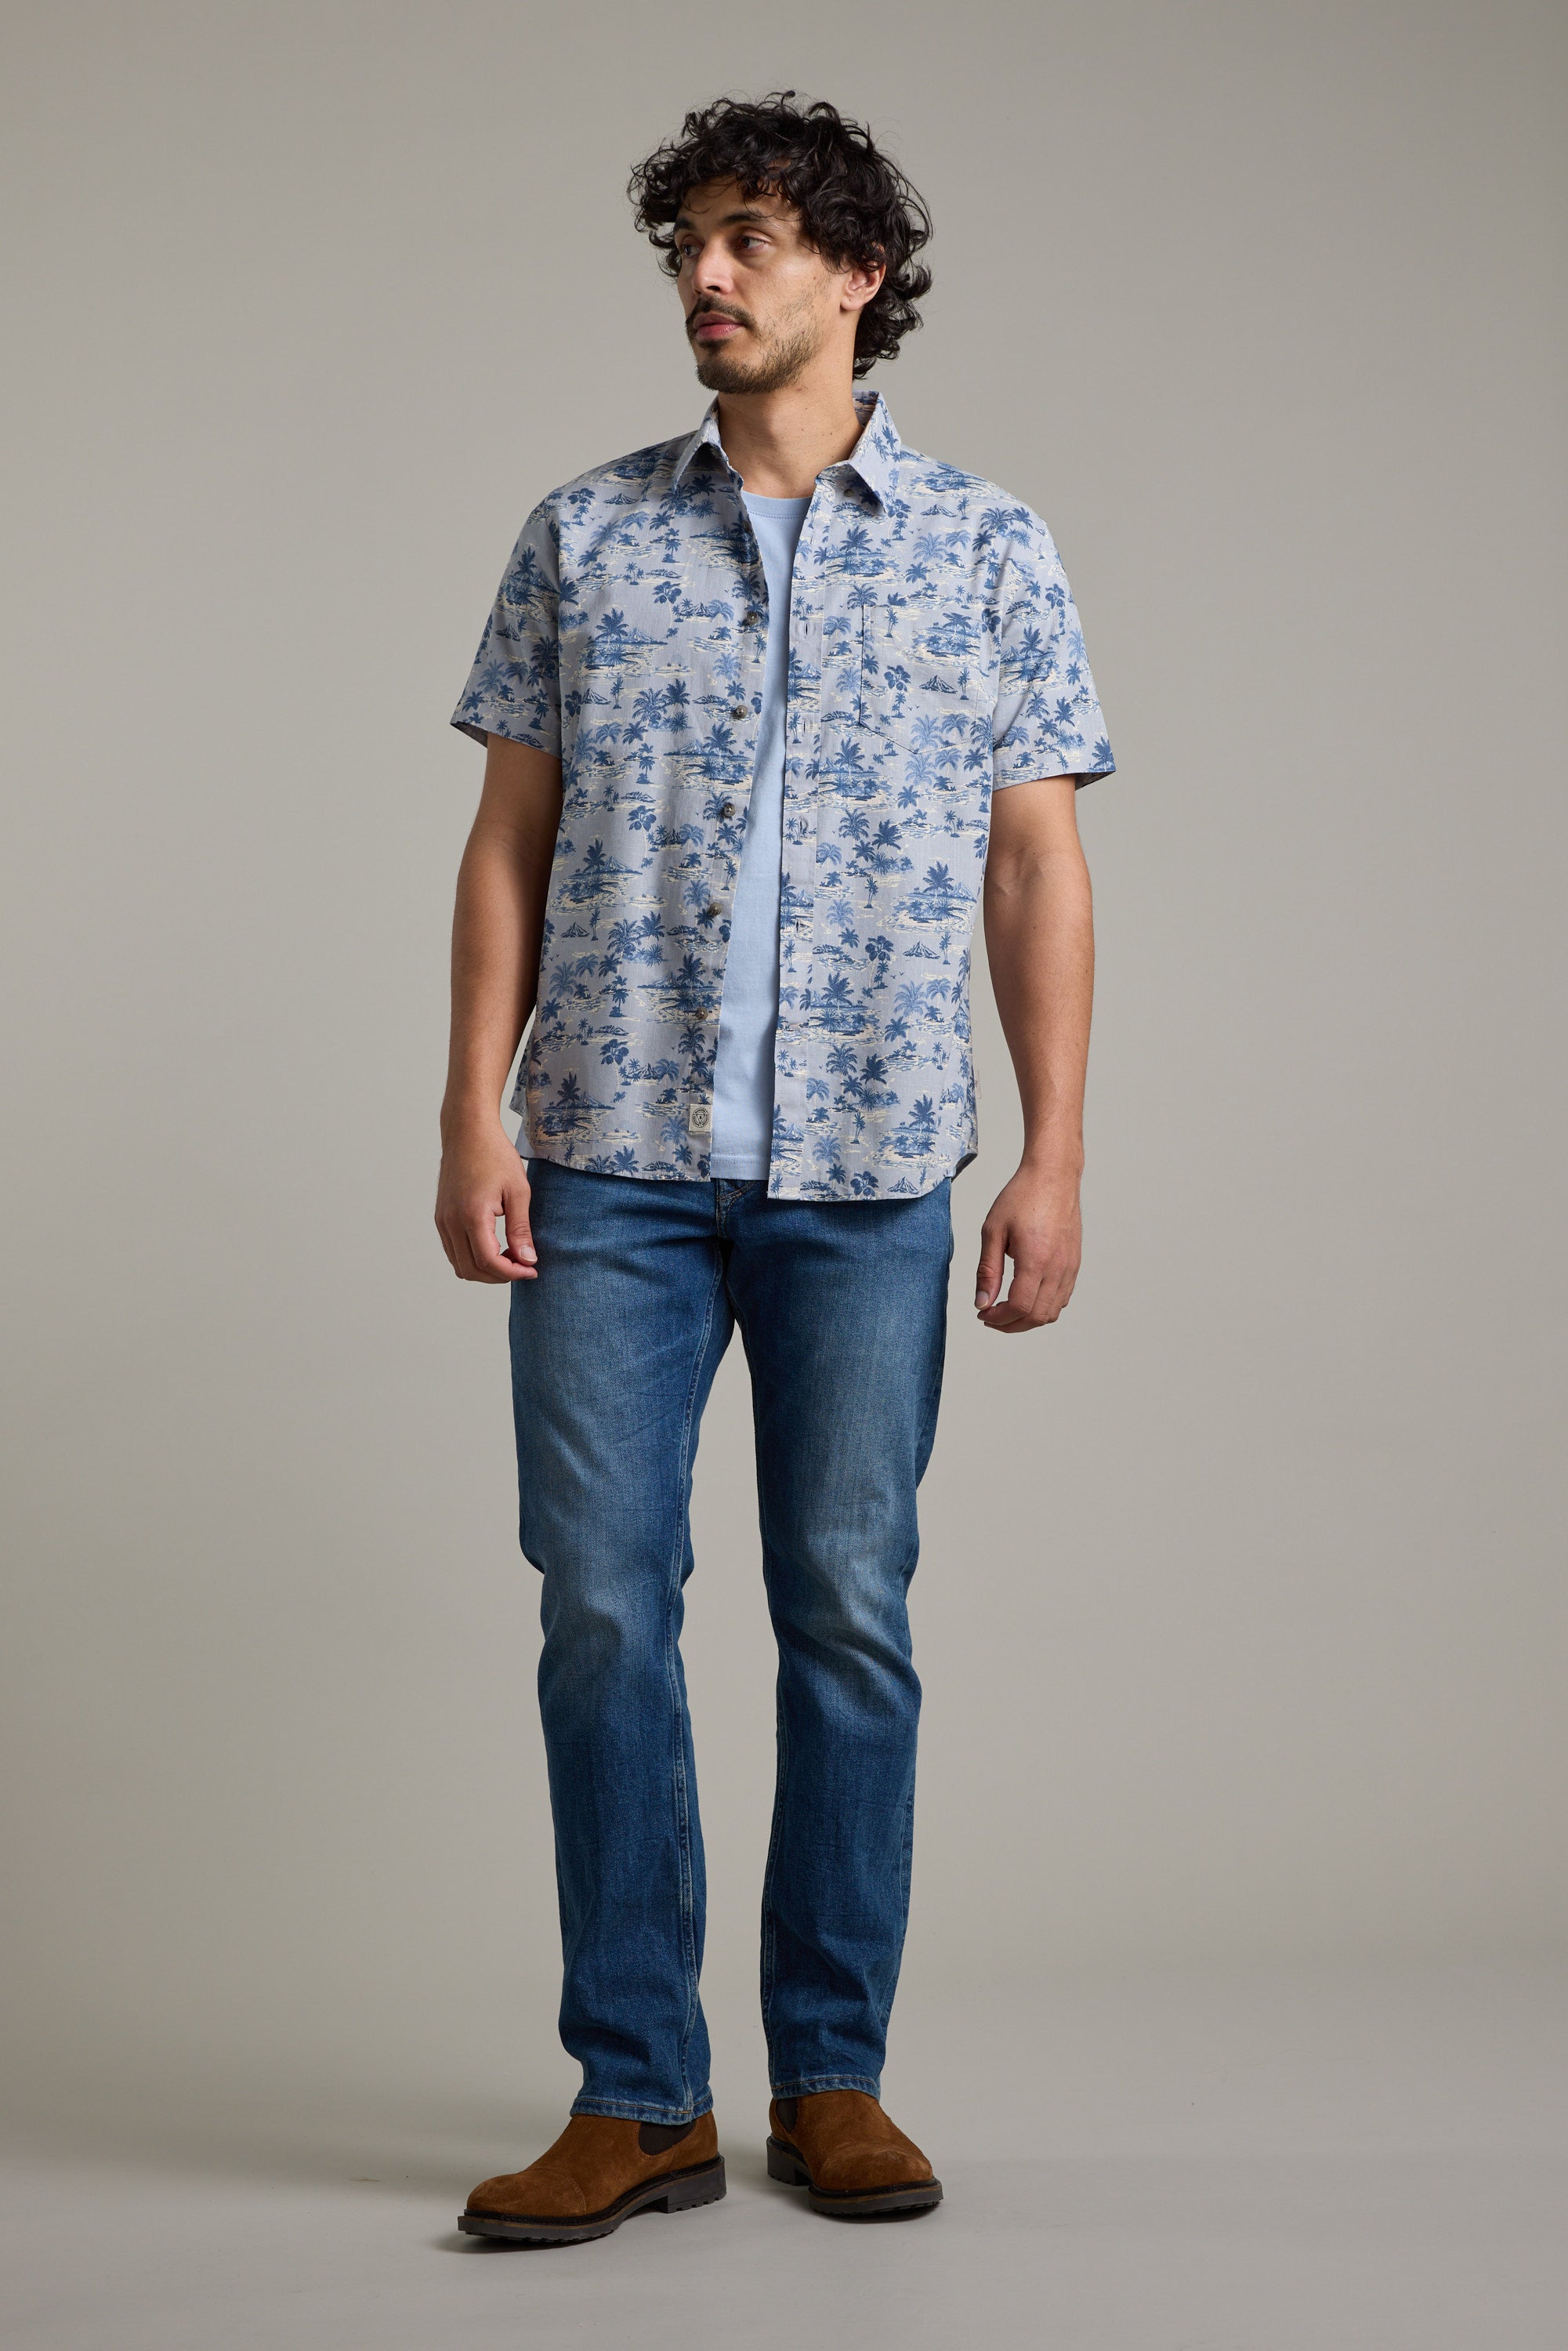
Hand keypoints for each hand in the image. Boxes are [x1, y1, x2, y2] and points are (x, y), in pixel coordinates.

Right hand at [435, 1125, 537, 1282]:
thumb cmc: (495, 1155)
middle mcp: (451, 1222)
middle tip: (523, 1266)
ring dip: (485, 1270)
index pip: (488, 1262)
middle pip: (471, 1270)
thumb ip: (521, 1229)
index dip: (512, 1273)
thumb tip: (528, 1260)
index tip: (532, 1270)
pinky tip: (494, 1247)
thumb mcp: (518, 1191)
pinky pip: (453, 1251)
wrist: (467, 1133)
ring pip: (459, 1265)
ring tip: (510, 1256)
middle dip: (499, 1276)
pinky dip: (472, 1258)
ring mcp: (442, 1221)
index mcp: (472, 1215)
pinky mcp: (441, 1218)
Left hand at [974, 1161, 1081, 1331]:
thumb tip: (982, 1302)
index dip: (999, 1318)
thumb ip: (987, 1270)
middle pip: (1037, 1316)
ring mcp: (1070, 1266)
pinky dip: (1044, 1306)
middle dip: (1011, 1324)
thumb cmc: (1022, 1197)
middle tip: (990, 1316)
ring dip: (1028, 1319)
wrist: (1053, 1176)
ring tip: (1006, 1310)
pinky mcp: (1074, 1263)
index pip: (1020, 1307)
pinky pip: (1062, 1298)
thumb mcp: (993, 1231)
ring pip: (1052, 1312)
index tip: (982, 1314)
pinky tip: (1026, 1296)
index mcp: (1036, 1259)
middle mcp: (1058, 1267)